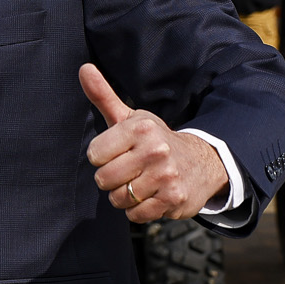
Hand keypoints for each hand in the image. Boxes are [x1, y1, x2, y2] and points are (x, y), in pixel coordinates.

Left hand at [79, 64, 227, 223]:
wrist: (201, 162)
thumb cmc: (154, 140)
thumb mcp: (130, 118)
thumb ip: (103, 96)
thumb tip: (83, 68)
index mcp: (140, 128)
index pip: (95, 154)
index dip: (102, 157)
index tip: (118, 152)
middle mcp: (155, 150)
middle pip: (104, 179)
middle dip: (111, 179)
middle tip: (130, 170)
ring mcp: (166, 176)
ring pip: (118, 198)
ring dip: (125, 196)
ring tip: (141, 182)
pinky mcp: (173, 200)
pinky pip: (136, 215)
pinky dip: (139, 210)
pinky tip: (152, 196)